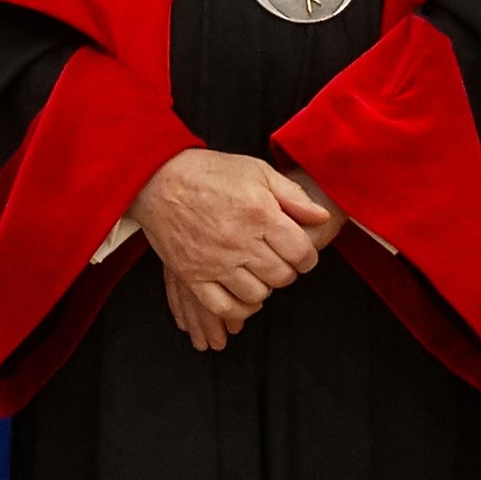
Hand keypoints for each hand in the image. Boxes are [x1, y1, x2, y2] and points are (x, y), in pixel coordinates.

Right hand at [130, 149, 336, 349]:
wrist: (158, 179)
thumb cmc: (210, 172)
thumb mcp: (258, 171)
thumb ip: (293, 196)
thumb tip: (322, 216)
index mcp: (259, 212)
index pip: (300, 252)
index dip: (307, 257)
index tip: (301, 255)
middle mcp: (239, 240)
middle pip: (281, 276)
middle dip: (287, 271)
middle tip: (279, 261)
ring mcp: (214, 261)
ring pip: (257, 294)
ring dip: (264, 287)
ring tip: (259, 273)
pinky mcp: (193, 275)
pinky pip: (224, 307)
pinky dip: (240, 308)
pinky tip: (244, 296)